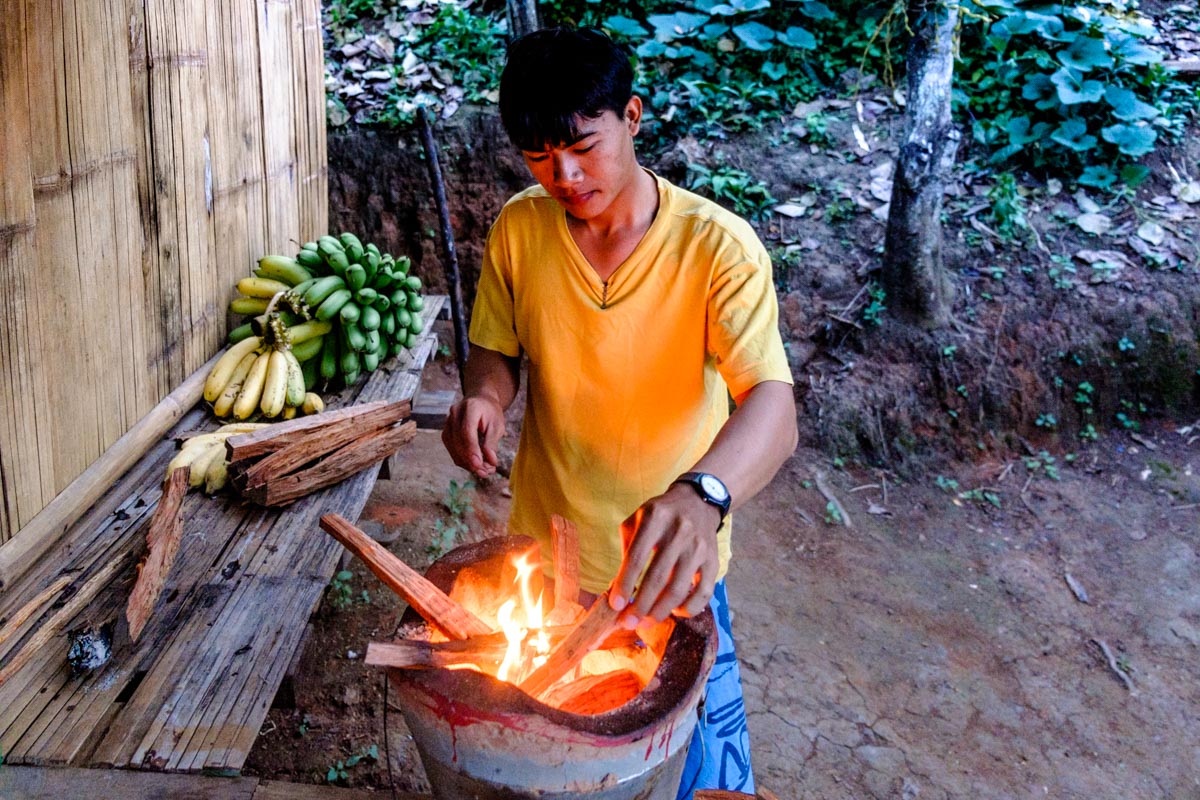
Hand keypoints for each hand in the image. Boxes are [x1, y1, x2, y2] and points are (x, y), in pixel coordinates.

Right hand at [442, 396, 505, 478]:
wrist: (480, 401)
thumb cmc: (490, 412)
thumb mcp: (497, 424)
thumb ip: (492, 442)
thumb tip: (491, 461)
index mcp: (470, 407)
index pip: (467, 431)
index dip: (472, 449)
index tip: (479, 464)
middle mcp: (455, 413)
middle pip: (459, 442)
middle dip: (471, 460)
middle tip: (487, 472)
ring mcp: (447, 422)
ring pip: (453, 448)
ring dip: (467, 463)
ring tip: (484, 471)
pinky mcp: (446, 432)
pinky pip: (452, 449)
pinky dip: (462, 460)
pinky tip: (475, 466)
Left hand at [610, 483, 720, 622]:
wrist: (698, 501)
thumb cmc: (660, 515)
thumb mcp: (637, 519)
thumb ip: (626, 549)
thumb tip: (617, 588)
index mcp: (655, 519)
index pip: (637, 558)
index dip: (624, 584)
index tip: (615, 605)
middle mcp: (679, 532)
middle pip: (657, 578)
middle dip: (640, 606)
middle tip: (629, 623)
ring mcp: (698, 547)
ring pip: (679, 589)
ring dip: (660, 612)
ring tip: (646, 623)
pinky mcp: (713, 560)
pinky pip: (703, 592)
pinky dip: (688, 608)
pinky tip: (675, 612)